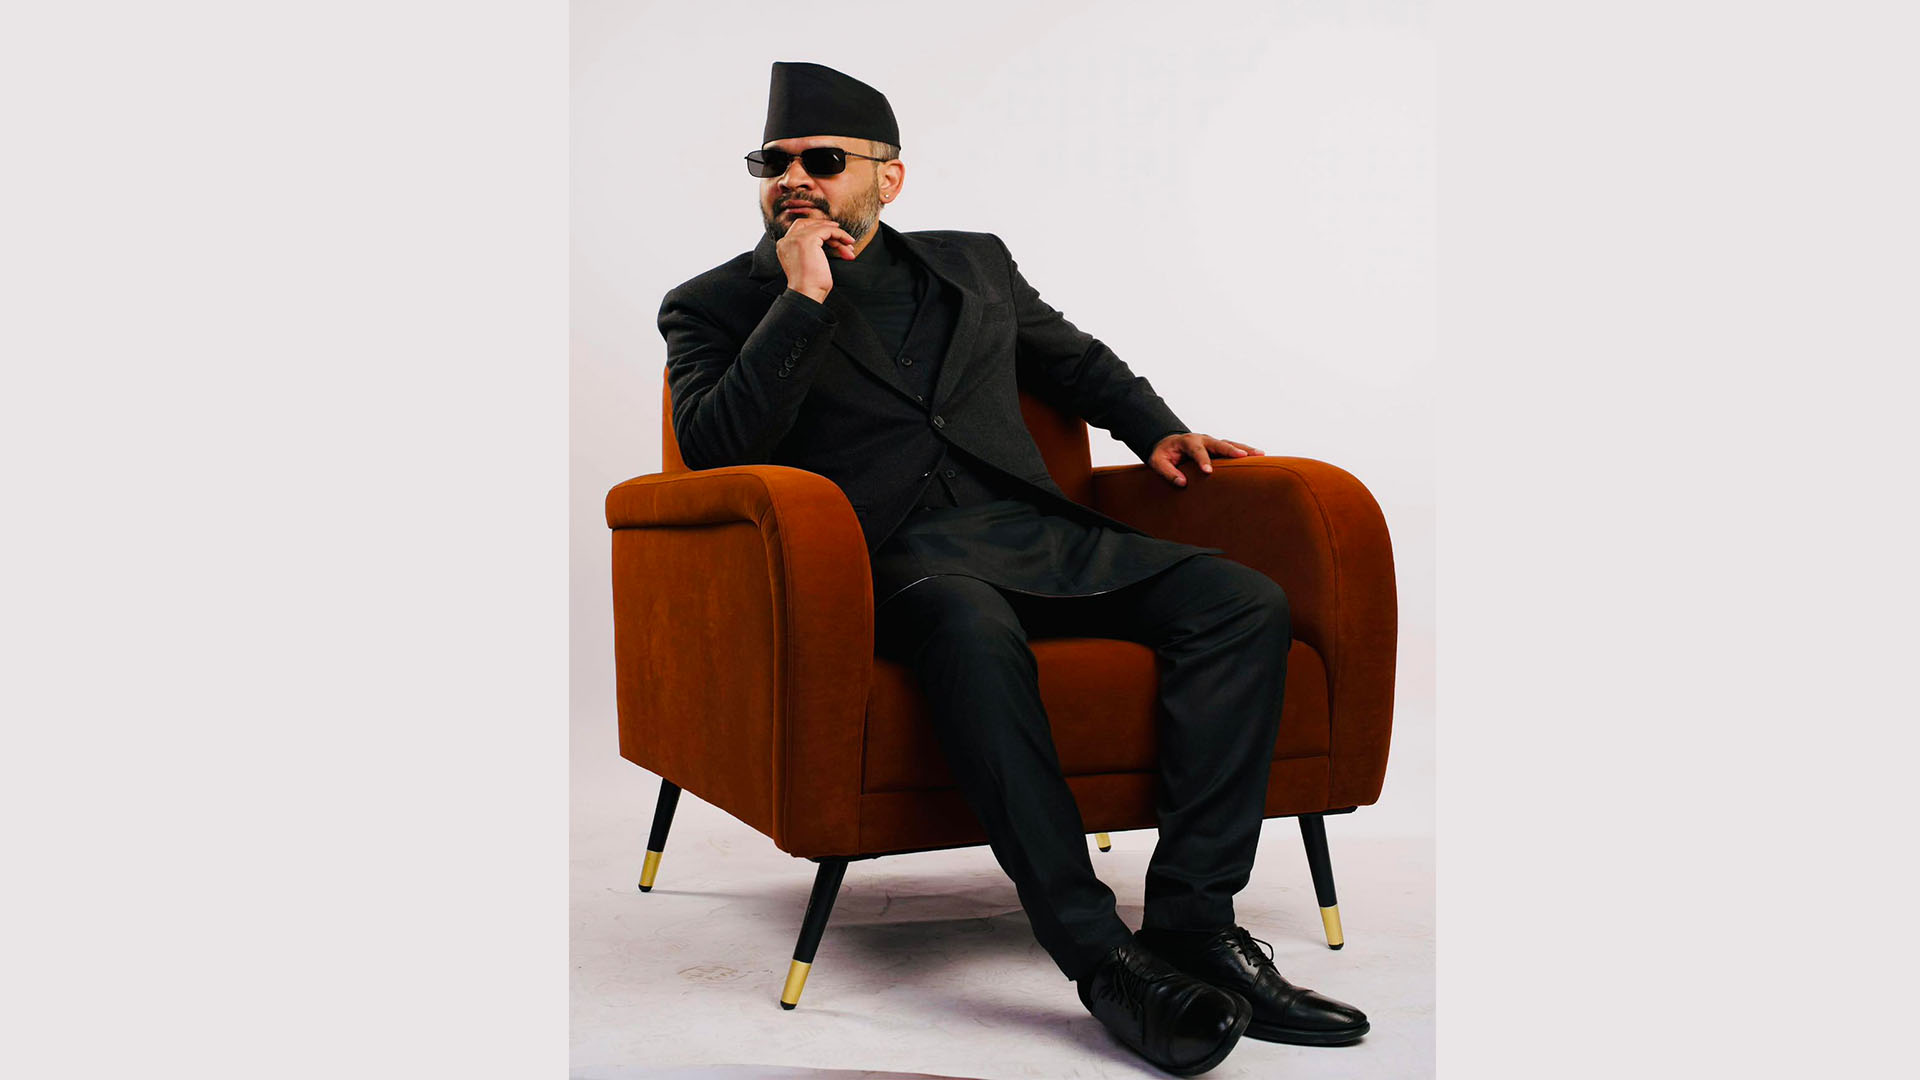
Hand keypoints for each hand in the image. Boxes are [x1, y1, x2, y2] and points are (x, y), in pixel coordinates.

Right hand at [777, 214, 856, 301]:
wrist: (807, 294)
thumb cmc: (811, 286)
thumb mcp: (810, 263)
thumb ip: (813, 249)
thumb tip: (832, 240)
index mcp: (784, 246)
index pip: (801, 228)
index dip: (818, 227)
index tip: (835, 234)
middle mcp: (787, 240)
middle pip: (810, 224)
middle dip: (828, 229)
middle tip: (844, 238)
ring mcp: (796, 238)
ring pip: (820, 227)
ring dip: (838, 235)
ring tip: (850, 245)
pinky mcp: (807, 239)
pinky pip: (827, 230)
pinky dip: (840, 234)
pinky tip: (848, 242)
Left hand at [1149, 433, 1263, 486]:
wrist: (1167, 443)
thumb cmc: (1163, 454)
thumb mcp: (1157, 462)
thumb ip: (1168, 472)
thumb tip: (1182, 483)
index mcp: (1187, 441)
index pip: (1196, 450)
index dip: (1202, 460)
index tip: (1208, 472)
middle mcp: (1202, 439)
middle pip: (1218, 443)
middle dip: (1231, 450)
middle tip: (1243, 457)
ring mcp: (1211, 442)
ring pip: (1229, 444)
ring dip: (1244, 449)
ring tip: (1261, 454)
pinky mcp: (1217, 447)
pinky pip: (1232, 447)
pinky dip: (1245, 451)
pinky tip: (1259, 456)